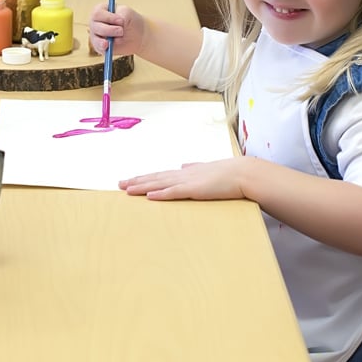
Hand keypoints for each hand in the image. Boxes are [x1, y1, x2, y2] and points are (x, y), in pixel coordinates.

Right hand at [89, 3, 146, 55]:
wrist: (137, 35)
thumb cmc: (131, 21)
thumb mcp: (127, 14)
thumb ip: (119, 17)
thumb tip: (113, 27)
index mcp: (100, 10)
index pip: (97, 14)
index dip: (108, 18)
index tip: (121, 21)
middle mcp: (95, 22)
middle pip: (95, 27)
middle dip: (109, 30)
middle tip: (121, 31)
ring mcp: (96, 35)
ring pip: (96, 39)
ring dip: (108, 40)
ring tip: (119, 39)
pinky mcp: (99, 46)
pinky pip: (99, 48)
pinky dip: (105, 48)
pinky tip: (109, 47)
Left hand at [119, 157, 250, 200]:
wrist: (242, 173)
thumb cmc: (228, 173)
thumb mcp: (207, 169)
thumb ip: (194, 167)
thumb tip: (184, 165)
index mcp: (186, 172)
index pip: (161, 175)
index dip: (145, 178)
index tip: (131, 180)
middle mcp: (183, 175)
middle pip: (155, 178)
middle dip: (137, 181)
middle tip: (120, 184)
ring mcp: (188, 182)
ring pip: (160, 184)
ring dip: (143, 187)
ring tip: (127, 189)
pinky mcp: (195, 190)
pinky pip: (174, 192)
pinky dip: (161, 194)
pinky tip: (149, 196)